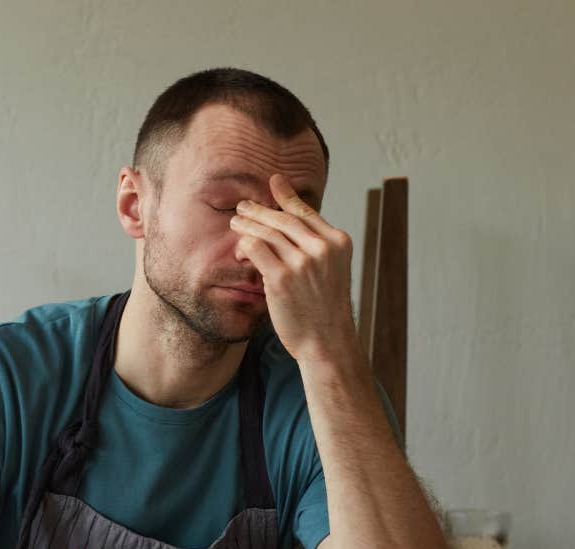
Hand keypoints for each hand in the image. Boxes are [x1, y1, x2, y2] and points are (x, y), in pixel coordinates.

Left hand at [229, 174, 358, 364]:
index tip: (274, 181)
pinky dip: (245, 245)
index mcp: (338, 242)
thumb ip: (316, 246)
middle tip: (243, 206)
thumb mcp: (331, 270)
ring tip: (236, 222)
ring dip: (247, 225)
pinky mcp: (281, 278)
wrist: (327, 341)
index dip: (287, 195)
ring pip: (267, 231)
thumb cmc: (324, 308)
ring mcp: (302, 262)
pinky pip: (256, 249)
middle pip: (283, 219)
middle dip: (259, 210)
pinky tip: (240, 250)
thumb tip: (292, 222)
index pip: (306, 212)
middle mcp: (322, 248)